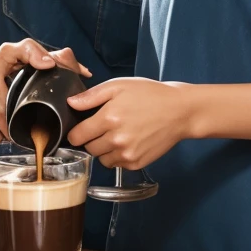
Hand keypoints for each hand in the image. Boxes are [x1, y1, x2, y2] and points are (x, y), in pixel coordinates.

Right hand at [0, 38, 90, 140]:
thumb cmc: (14, 62)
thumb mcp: (35, 57)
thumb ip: (61, 61)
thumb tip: (85, 73)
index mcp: (10, 51)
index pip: (25, 48)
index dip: (36, 56)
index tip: (49, 65)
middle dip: (9, 116)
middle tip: (23, 132)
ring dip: (0, 126)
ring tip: (14, 139)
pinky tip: (1, 137)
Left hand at [67, 78, 189, 168]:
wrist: (179, 111)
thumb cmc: (150, 94)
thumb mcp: (119, 85)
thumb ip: (91, 96)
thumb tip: (71, 104)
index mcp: (108, 118)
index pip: (77, 136)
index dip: (76, 132)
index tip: (80, 128)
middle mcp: (116, 140)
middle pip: (89, 148)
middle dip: (92, 139)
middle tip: (104, 127)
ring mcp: (127, 154)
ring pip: (102, 159)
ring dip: (104, 149)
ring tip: (117, 134)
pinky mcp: (136, 163)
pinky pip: (116, 164)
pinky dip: (118, 156)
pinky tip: (128, 141)